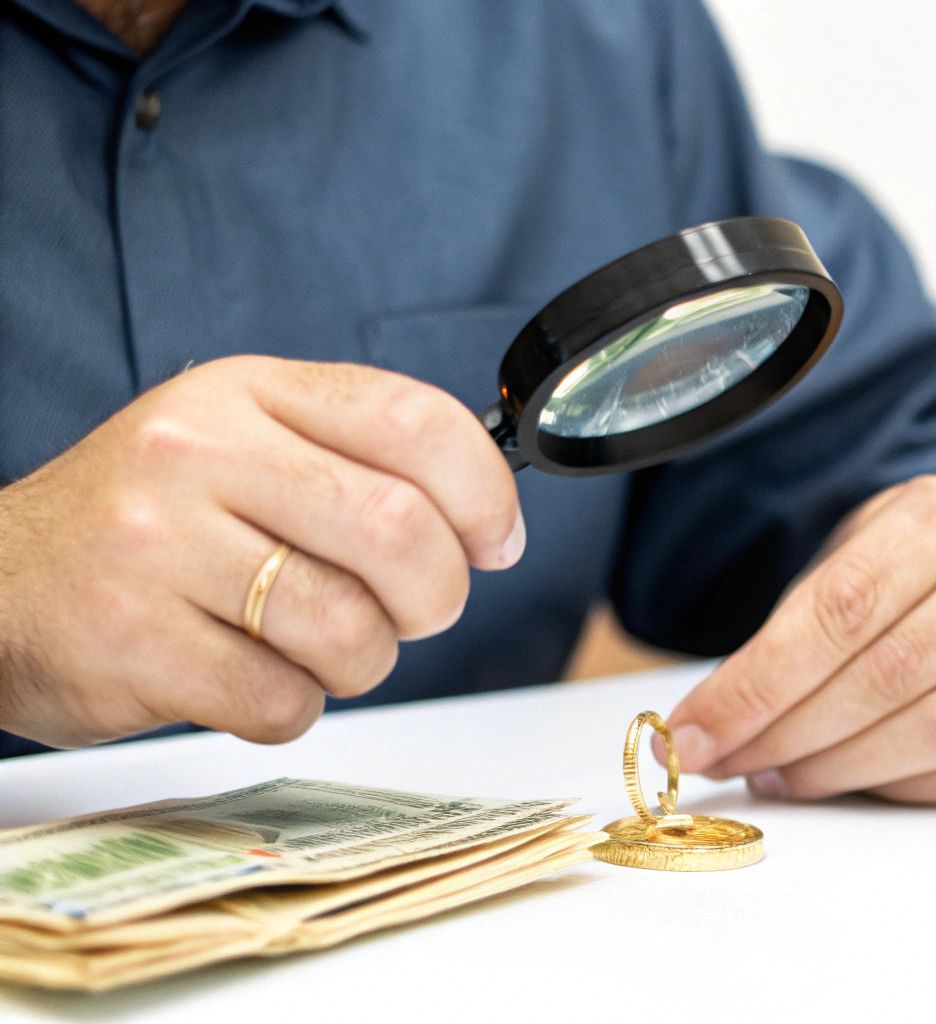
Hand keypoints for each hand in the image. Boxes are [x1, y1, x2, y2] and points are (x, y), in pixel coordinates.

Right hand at [0, 356, 522, 747]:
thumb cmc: (146, 522)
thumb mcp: (238, 442)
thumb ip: (355, 458)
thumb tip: (490, 521)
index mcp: (242, 392)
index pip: (414, 420)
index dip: (485, 493)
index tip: (496, 542)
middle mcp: (197, 453)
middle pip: (398, 531)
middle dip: (437, 595)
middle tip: (415, 613)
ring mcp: (157, 548)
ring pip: (348, 628)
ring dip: (362, 660)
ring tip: (318, 647)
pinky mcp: (133, 643)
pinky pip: (282, 700)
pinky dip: (291, 706)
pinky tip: (249, 678)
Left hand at [663, 475, 935, 803]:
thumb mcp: (876, 554)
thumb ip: (805, 619)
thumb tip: (715, 712)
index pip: (843, 605)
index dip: (760, 678)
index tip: (698, 729)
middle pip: (886, 672)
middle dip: (788, 731)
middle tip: (730, 764)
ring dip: (842, 767)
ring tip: (786, 777)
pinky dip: (907, 787)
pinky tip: (861, 784)